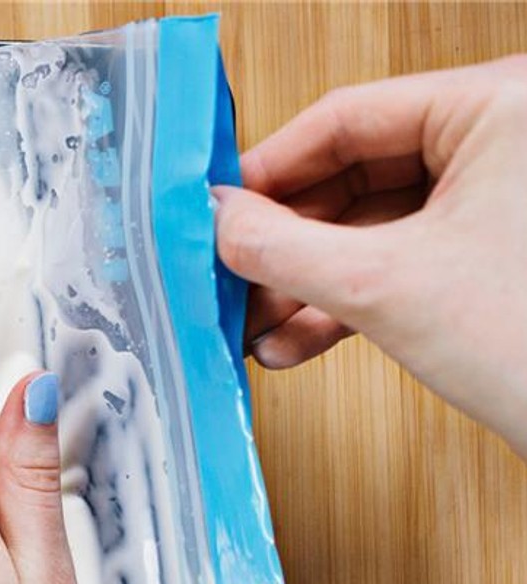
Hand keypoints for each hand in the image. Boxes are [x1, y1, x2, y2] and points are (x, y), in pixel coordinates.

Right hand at [213, 55, 526, 456]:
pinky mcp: (490, 254)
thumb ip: (282, 247)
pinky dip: (344, 303)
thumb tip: (216, 223)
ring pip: (369, 227)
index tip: (215, 212)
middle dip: (285, 245)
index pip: (348, 118)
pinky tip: (293, 343)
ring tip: (253, 328)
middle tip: (227, 278)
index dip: (269, 171)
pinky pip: (397, 262)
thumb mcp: (381, 287)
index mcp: (500, 109)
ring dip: (305, 284)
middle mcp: (505, 140)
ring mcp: (501, 199)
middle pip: (353, 175)